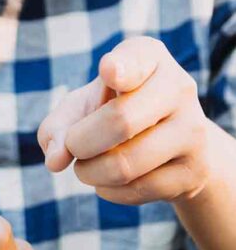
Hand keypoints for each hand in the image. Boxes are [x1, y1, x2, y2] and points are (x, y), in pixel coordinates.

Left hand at [38, 36, 211, 204]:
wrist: (166, 144)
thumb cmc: (108, 115)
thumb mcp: (78, 110)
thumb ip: (56, 128)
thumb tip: (55, 160)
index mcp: (147, 58)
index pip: (135, 60)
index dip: (120, 68)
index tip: (109, 72)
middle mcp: (178, 87)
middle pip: (120, 121)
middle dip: (80, 143)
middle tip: (73, 147)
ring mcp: (193, 130)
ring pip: (125, 164)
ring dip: (89, 173)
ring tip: (86, 168)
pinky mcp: (195, 170)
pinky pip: (137, 189)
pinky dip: (108, 191)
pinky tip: (108, 181)